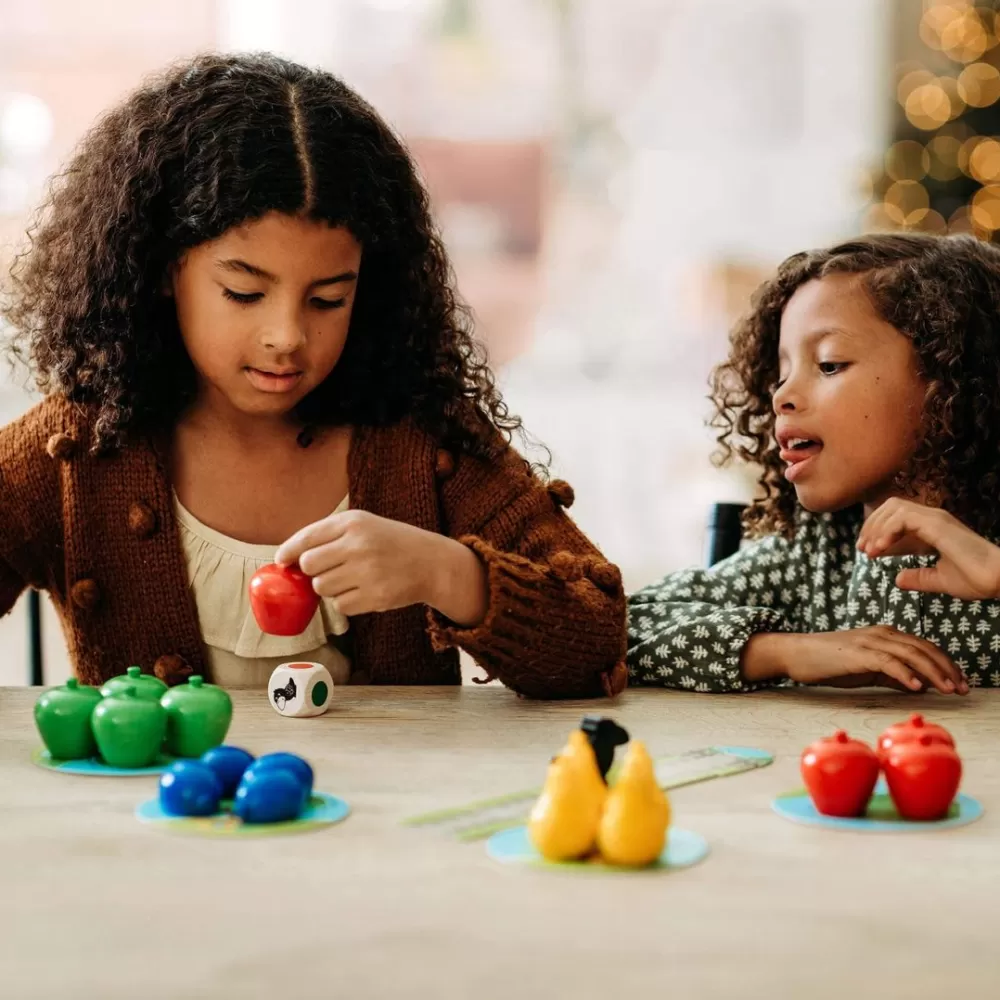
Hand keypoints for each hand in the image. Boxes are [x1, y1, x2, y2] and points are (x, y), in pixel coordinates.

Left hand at [274, 510, 487, 624]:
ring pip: (322, 588)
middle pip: (309, 566)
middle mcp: (359, 545)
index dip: (288, 551)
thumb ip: (327, 535)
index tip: (282, 561)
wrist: (431, 562)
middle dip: (313, 571)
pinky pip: (341, 605)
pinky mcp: (375, 596)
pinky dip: (346, 602)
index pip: (306, 538)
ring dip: (330, 587)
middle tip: (330, 569)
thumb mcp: (363, 524)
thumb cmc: (390, 542)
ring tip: (352, 579)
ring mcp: (367, 572)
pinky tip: (363, 590)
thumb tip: (286, 558)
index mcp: (353, 522)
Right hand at [742, 628, 967, 694]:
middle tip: (961, 688)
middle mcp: (880, 633)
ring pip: (910, 653)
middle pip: (923, 648)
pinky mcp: (857, 652)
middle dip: (946, 668)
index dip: (945, 664)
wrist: (795, 654)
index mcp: (884, 634)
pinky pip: (887, 662)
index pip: (924, 646)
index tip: (959, 682)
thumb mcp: (865, 668)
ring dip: (933, 672)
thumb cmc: (828, 662)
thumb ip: (890, 673)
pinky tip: (916, 687)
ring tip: (947, 689)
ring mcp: (868, 641)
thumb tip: (918, 684)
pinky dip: (905, 673)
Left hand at [858, 498, 999, 599]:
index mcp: (933, 527)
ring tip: (870, 551)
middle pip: (891, 507)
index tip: (866, 550)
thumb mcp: (939, 579)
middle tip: (862, 548)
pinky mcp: (938, 525)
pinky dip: (887, 531)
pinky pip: (903, 518)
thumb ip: (918, 577)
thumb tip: (897, 579)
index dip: (877, 530)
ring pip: (894, 508)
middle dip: (871, 526)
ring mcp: (936, 519)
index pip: (896, 515)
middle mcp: (933, 518)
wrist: (998, 580)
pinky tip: (880, 549)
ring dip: (877, 528)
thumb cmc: (976, 579)